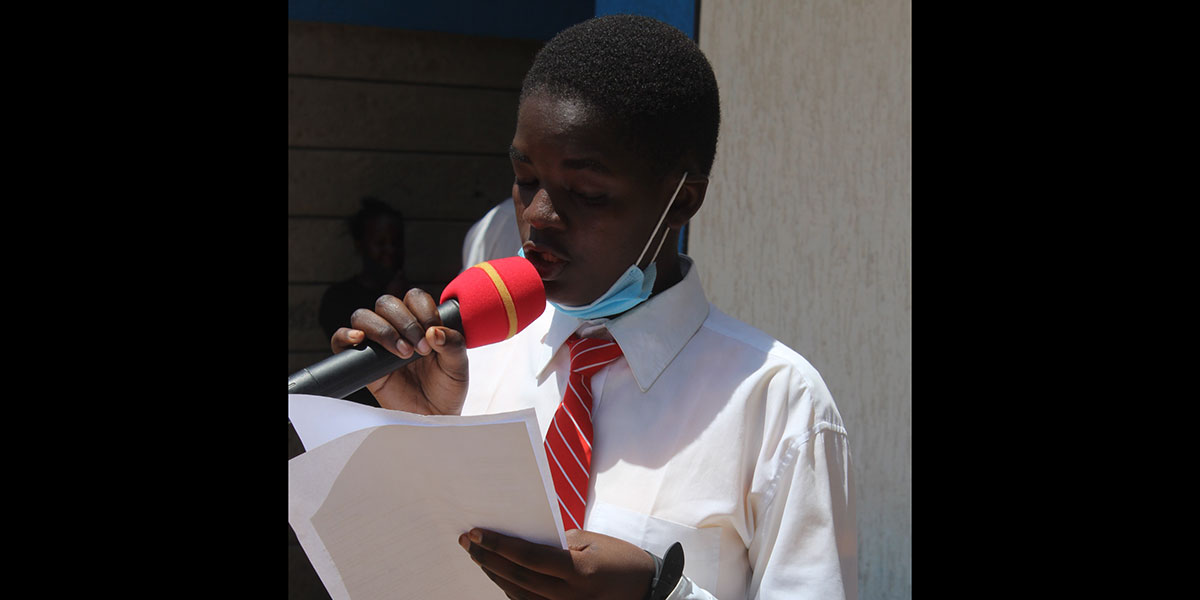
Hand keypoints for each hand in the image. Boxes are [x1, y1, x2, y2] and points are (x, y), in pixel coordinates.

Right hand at [329, 288, 467, 414]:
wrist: (433, 417)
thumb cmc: (446, 389)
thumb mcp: (458, 366)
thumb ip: (453, 345)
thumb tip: (434, 332)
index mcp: (420, 322)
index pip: (414, 298)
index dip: (423, 311)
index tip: (433, 335)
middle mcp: (397, 328)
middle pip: (387, 303)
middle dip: (405, 322)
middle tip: (419, 350)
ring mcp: (377, 344)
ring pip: (363, 316)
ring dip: (382, 330)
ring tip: (401, 353)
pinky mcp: (362, 362)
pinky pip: (341, 341)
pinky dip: (344, 335)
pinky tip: (359, 340)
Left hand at [458, 527, 654, 599]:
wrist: (647, 590)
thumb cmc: (620, 559)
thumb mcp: (592, 541)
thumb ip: (557, 542)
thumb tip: (523, 538)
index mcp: (579, 570)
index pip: (529, 557)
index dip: (500, 545)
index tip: (477, 533)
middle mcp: (569, 596)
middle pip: (517, 578)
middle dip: (489, 559)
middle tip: (467, 543)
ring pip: (518, 595)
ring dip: (495, 575)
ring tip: (478, 557)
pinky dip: (511, 590)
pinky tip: (499, 575)